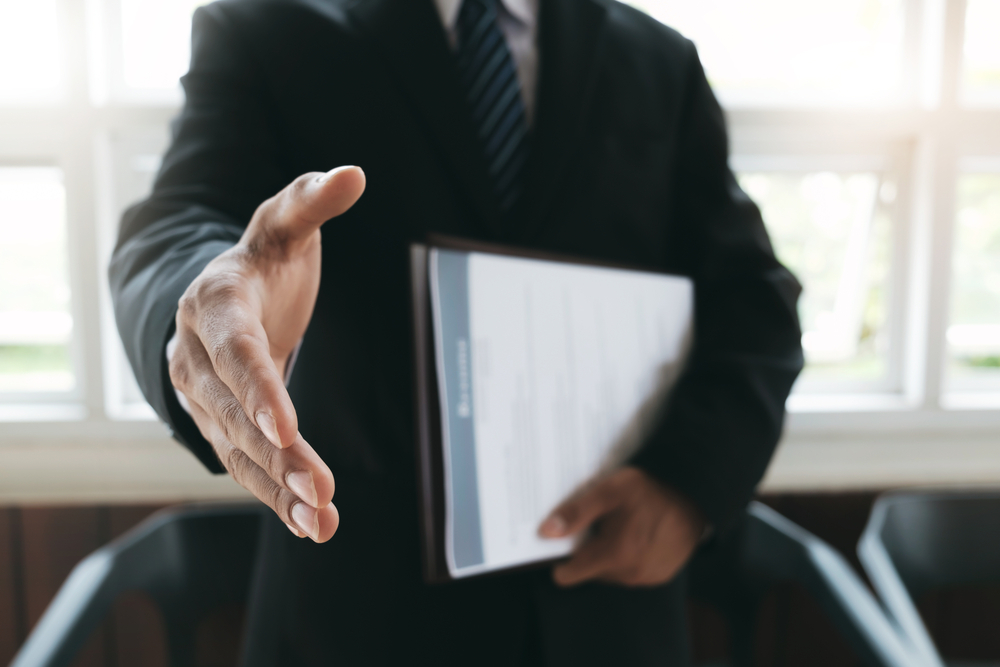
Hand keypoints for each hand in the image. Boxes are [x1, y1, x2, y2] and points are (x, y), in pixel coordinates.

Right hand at [168, 166, 365, 541]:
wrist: (220, 293)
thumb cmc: (265, 255)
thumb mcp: (286, 221)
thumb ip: (313, 201)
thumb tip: (355, 174)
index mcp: (215, 302)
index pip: (235, 350)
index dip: (258, 388)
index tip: (287, 427)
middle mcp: (197, 354)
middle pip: (236, 411)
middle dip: (277, 453)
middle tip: (321, 491)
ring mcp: (203, 394)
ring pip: (236, 447)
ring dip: (277, 486)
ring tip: (319, 522)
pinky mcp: (218, 421)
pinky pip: (241, 463)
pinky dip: (272, 493)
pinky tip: (307, 523)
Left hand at [538, 466, 705, 586]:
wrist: (693, 496)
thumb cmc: (650, 491)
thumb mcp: (609, 491)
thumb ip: (576, 513)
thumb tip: (546, 532)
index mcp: (614, 555)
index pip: (568, 575)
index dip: (562, 557)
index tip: (567, 538)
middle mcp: (630, 574)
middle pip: (589, 571)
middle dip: (590, 549)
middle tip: (602, 523)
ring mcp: (646, 578)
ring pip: (610, 573)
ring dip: (609, 554)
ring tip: (622, 526)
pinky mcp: (659, 577)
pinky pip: (630, 573)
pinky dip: (629, 558)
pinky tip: (637, 535)